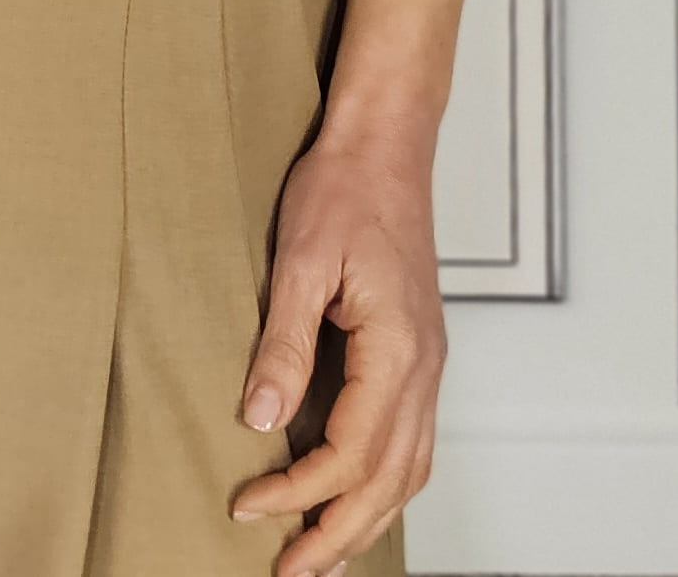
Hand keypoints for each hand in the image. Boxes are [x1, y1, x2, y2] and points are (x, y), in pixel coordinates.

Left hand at [229, 126, 445, 574]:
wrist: (385, 144)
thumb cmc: (343, 188)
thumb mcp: (301, 260)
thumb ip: (284, 343)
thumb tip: (261, 417)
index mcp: (397, 348)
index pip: (350, 452)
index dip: (298, 492)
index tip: (247, 506)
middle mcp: (424, 366)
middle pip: (390, 481)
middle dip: (338, 533)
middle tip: (290, 573)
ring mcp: (429, 361)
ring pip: (410, 469)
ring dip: (367, 519)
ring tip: (322, 555)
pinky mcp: (419, 351)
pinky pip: (413, 439)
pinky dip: (386, 483)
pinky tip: (356, 494)